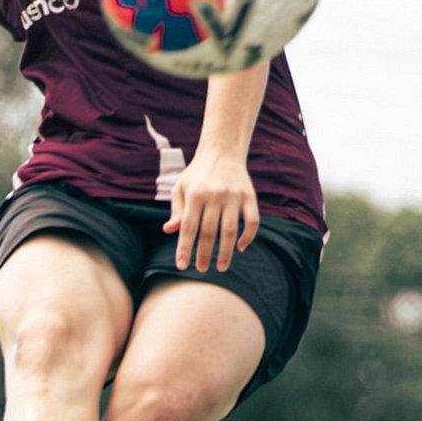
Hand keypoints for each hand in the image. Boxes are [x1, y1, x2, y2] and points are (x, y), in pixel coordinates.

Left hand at [164, 151, 259, 271]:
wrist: (222, 151)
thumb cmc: (197, 173)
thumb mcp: (181, 187)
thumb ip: (176, 210)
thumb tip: (169, 230)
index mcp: (195, 194)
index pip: (188, 227)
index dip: (184, 248)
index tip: (182, 266)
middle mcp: (214, 195)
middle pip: (208, 232)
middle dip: (204, 254)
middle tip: (201, 269)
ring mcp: (234, 196)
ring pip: (230, 230)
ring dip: (226, 252)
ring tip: (221, 267)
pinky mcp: (250, 196)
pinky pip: (252, 221)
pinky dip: (248, 236)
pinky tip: (240, 247)